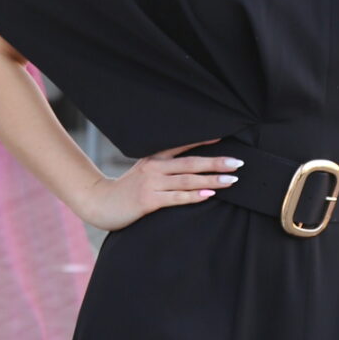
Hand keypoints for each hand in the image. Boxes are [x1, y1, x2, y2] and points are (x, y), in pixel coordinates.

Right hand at [79, 137, 241, 231]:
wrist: (100, 203)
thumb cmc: (126, 191)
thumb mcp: (143, 173)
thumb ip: (164, 170)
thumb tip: (190, 170)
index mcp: (154, 159)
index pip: (182, 146)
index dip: (203, 140)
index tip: (224, 136)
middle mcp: (154, 168)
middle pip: (191, 163)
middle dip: (216, 162)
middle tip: (238, 162)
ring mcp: (151, 184)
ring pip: (187, 180)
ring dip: (212, 179)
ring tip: (232, 180)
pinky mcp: (149, 201)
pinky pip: (176, 198)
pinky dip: (194, 195)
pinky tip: (209, 194)